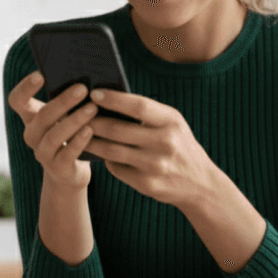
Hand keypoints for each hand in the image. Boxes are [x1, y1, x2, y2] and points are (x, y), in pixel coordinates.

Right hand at [8, 72, 97, 189]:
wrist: (70, 172)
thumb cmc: (71, 134)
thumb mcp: (66, 115)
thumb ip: (69, 99)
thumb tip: (88, 76)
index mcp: (31, 117)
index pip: (17, 100)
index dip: (25, 87)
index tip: (41, 74)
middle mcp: (32, 135)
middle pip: (42, 116)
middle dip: (63, 101)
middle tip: (83, 88)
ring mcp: (43, 153)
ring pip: (54, 135)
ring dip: (74, 120)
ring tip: (93, 108)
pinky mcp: (58, 168)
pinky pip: (67, 154)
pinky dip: (79, 141)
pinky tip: (90, 130)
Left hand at [85, 89, 215, 208]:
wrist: (200, 184)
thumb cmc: (180, 146)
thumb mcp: (173, 124)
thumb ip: (148, 113)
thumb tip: (109, 101)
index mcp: (171, 122)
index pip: (138, 106)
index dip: (114, 99)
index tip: (93, 93)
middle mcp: (165, 143)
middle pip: (118, 130)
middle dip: (94, 121)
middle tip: (78, 114)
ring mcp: (155, 165)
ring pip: (112, 151)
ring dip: (92, 141)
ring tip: (80, 133)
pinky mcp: (147, 184)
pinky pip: (117, 168)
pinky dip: (106, 159)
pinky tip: (99, 152)